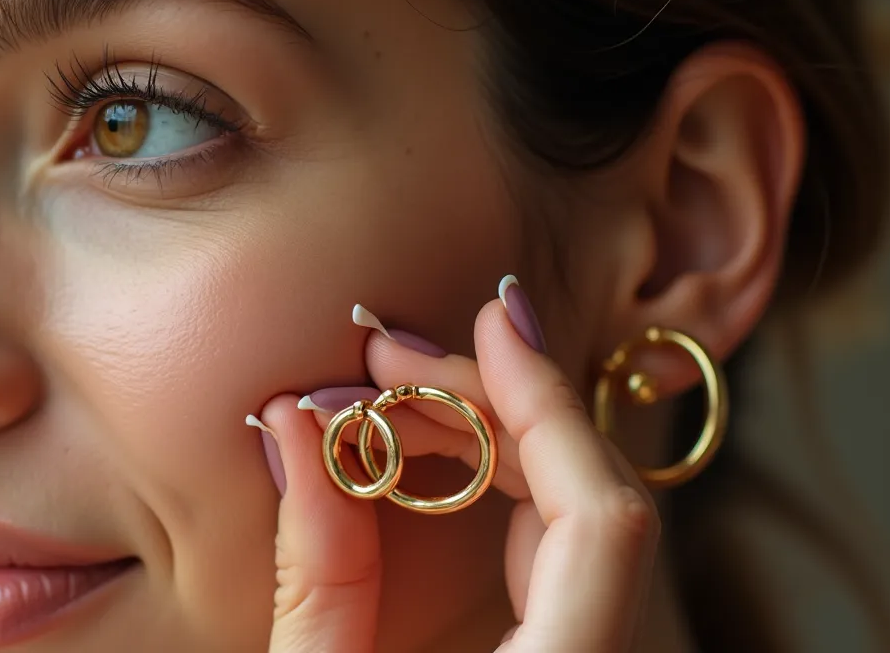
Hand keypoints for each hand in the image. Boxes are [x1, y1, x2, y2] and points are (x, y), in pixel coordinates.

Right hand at [254, 280, 660, 651]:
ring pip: (576, 517)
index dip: (548, 403)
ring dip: (484, 442)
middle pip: (589, 498)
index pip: (599, 517)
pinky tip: (433, 450)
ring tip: (384, 403)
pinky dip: (499, 488)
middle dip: (490, 410)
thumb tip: (290, 423)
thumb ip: (319, 569)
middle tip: (388, 362)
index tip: (494, 320)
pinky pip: (560, 551)